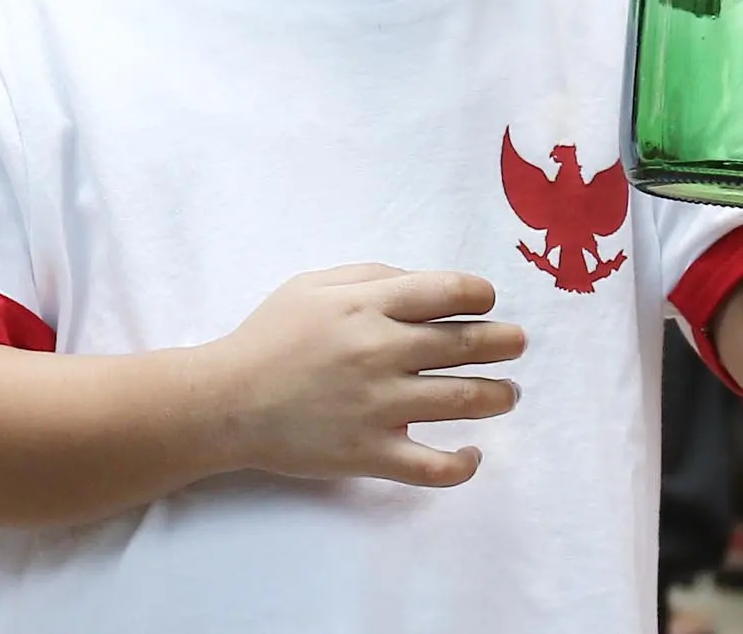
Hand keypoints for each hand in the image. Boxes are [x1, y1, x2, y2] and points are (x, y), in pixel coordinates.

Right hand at [205, 265, 523, 487]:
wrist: (226, 402)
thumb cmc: (268, 337)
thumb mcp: (312, 285)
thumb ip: (370, 276)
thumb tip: (423, 284)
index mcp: (368, 306)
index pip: (450, 293)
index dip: (480, 296)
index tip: (486, 304)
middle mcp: (381, 352)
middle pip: (468, 344)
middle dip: (504, 342)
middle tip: (516, 344)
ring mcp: (379, 406)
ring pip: (465, 401)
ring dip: (499, 395)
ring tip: (508, 394)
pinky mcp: (371, 453)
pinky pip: (433, 467)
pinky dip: (463, 465)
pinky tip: (472, 456)